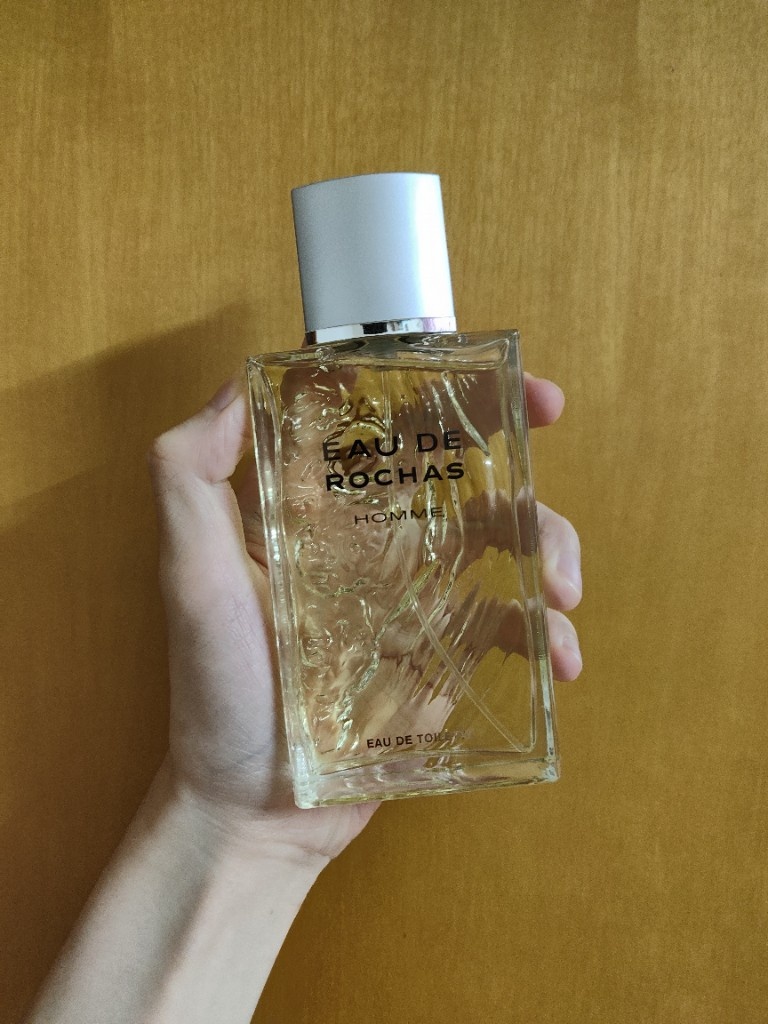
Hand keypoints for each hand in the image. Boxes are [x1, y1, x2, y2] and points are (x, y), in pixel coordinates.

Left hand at [147, 372, 581, 861]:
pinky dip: (549, 632)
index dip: (433, 379)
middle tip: (553, 415)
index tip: (479, 362)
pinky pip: (512, 624)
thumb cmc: (215, 689)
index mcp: (318, 510)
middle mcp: (372, 542)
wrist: (252, 808)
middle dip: (515, 435)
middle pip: (460, 467)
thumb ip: (190, 473)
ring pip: (504, 537)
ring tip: (563, 590)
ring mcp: (417, 598)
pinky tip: (559, 657)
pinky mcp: (447, 657)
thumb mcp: (189, 574)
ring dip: (551, 541)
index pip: (379, 421)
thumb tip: (244, 380)